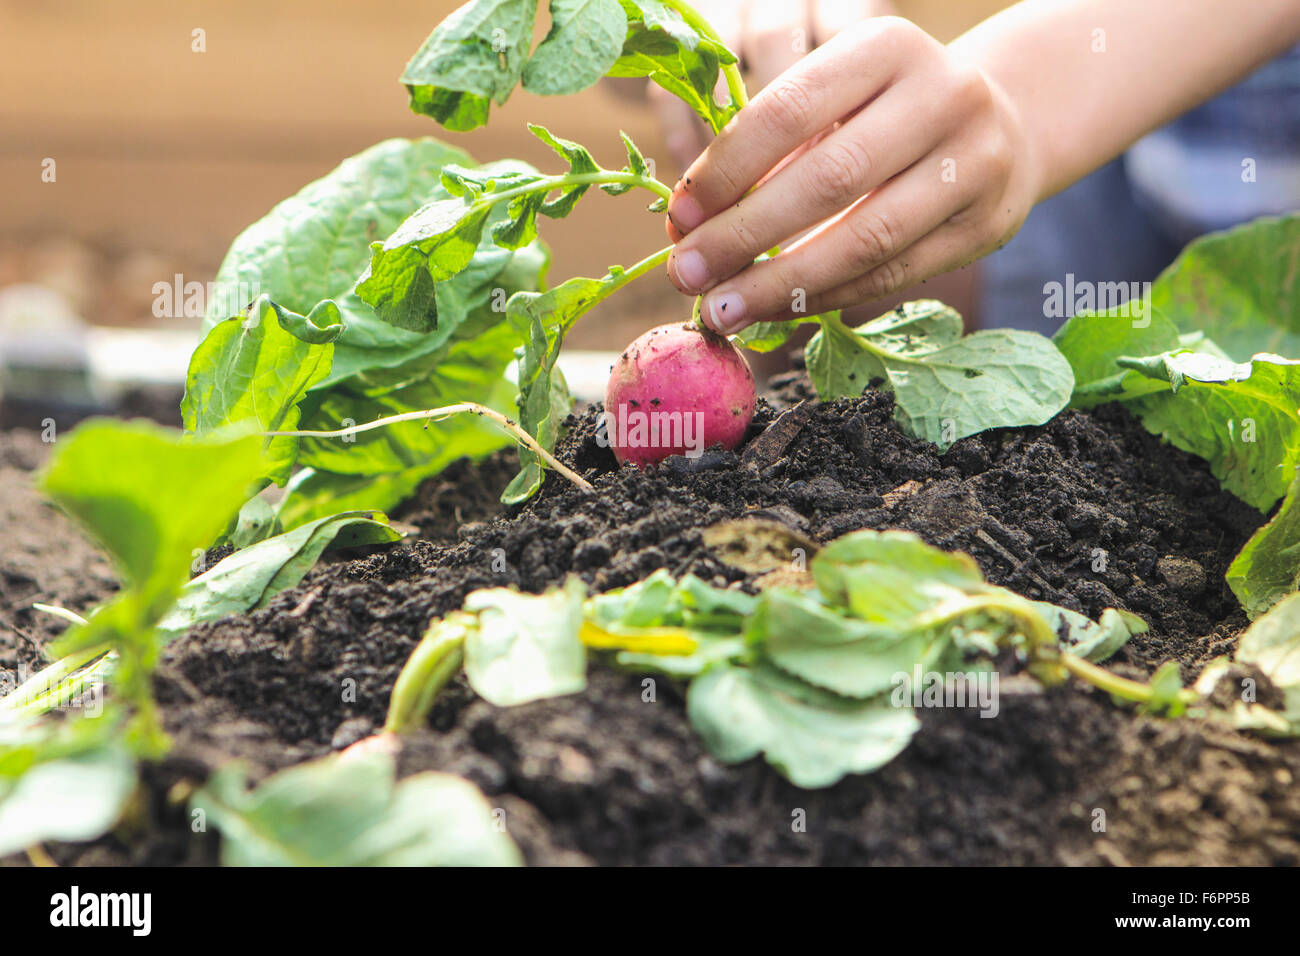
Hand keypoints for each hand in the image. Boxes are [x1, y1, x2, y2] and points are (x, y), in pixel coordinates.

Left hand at [664, 16, 1038, 333]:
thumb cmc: (886, 115)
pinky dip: (825, 298)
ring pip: (865, 238)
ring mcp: (975, 163)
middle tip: (685, 274)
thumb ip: (769, 150)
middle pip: (826, 179)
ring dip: (780, 283)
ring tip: (721, 309)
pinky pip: (891, 276)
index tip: (678, 215)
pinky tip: (775, 310)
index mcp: (886, 47)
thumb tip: (687, 225)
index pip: (788, 110)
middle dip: (743, 235)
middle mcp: (942, 95)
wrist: (1006, 124)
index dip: (725, 170)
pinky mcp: (986, 226)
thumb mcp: (835, 102)